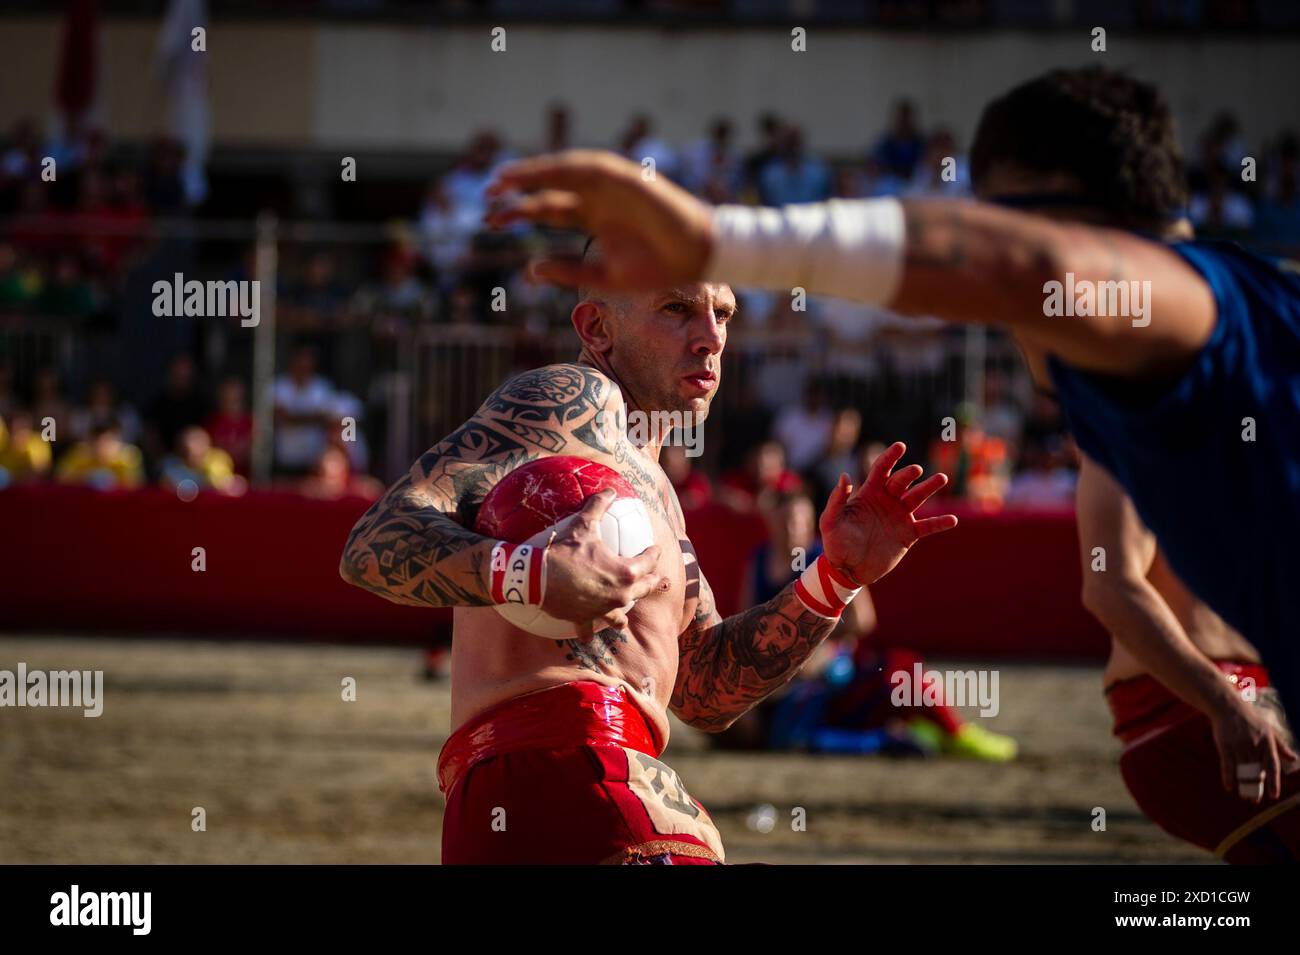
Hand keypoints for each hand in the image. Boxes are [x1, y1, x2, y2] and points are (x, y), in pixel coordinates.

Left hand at [485, 150, 713, 290]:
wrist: (697, 257)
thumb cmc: (657, 269)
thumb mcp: (604, 277)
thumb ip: (568, 271)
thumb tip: (530, 270)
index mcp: (591, 217)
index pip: (546, 207)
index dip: (518, 212)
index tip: (490, 218)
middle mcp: (597, 197)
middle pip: (549, 187)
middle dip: (518, 189)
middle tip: (486, 196)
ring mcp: (613, 186)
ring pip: (566, 172)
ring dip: (536, 172)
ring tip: (505, 179)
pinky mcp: (631, 179)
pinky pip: (596, 168)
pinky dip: (570, 167)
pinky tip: (545, 170)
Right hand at [539, 489, 664, 637]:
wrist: (538, 577)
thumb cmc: (564, 551)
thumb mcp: (583, 525)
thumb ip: (599, 506)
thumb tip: (610, 490)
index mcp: (626, 572)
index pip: (649, 562)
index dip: (654, 553)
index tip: (655, 549)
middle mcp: (620, 594)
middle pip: (644, 590)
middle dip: (652, 583)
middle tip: (657, 579)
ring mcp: (604, 609)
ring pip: (621, 617)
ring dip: (623, 614)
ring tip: (625, 614)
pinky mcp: (585, 619)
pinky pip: (590, 629)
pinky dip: (590, 631)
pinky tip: (589, 635)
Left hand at [819, 442, 956, 585]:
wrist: (848, 569)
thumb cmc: (835, 543)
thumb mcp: (831, 521)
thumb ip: (837, 500)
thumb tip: (845, 475)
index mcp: (869, 493)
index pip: (881, 469)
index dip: (890, 457)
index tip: (900, 446)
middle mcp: (887, 501)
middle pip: (901, 482)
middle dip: (908, 474)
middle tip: (915, 470)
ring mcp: (899, 517)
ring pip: (918, 498)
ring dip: (929, 488)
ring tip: (941, 478)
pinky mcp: (908, 535)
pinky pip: (927, 527)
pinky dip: (940, 523)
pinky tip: (953, 520)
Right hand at [1209, 692, 1298, 802]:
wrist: (1228, 706)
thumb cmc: (1250, 719)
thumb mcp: (1269, 730)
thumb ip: (1281, 746)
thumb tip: (1294, 759)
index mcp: (1267, 742)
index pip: (1272, 765)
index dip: (1273, 781)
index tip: (1274, 795)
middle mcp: (1254, 745)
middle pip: (1256, 771)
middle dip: (1256, 787)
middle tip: (1255, 801)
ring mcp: (1238, 745)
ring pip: (1242, 770)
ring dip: (1243, 785)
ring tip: (1244, 797)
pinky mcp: (1225, 744)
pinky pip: (1227, 764)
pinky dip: (1228, 776)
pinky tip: (1229, 787)